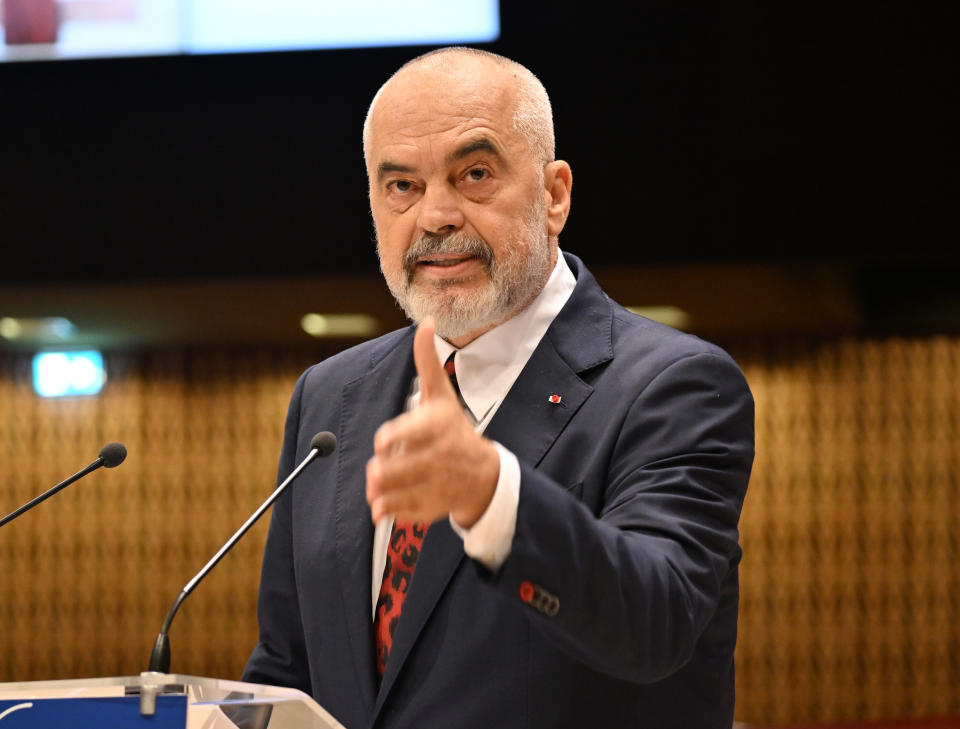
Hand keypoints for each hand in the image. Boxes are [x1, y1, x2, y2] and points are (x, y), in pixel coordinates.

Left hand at [366, 316, 499, 526]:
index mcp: (439, 427)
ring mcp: (437, 485)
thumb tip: (425, 322)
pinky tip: (383, 502)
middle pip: (396, 467)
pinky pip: (401, 512)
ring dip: (379, 490)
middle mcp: (440, 457)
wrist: (484, 475)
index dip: (391, 439)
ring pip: (395, 491)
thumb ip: (428, 361)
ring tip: (377, 483)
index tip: (382, 442)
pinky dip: (387, 509)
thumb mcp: (442, 396)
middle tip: (376, 468)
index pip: (410, 434)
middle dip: (379, 470)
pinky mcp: (431, 507)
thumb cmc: (454, 430)